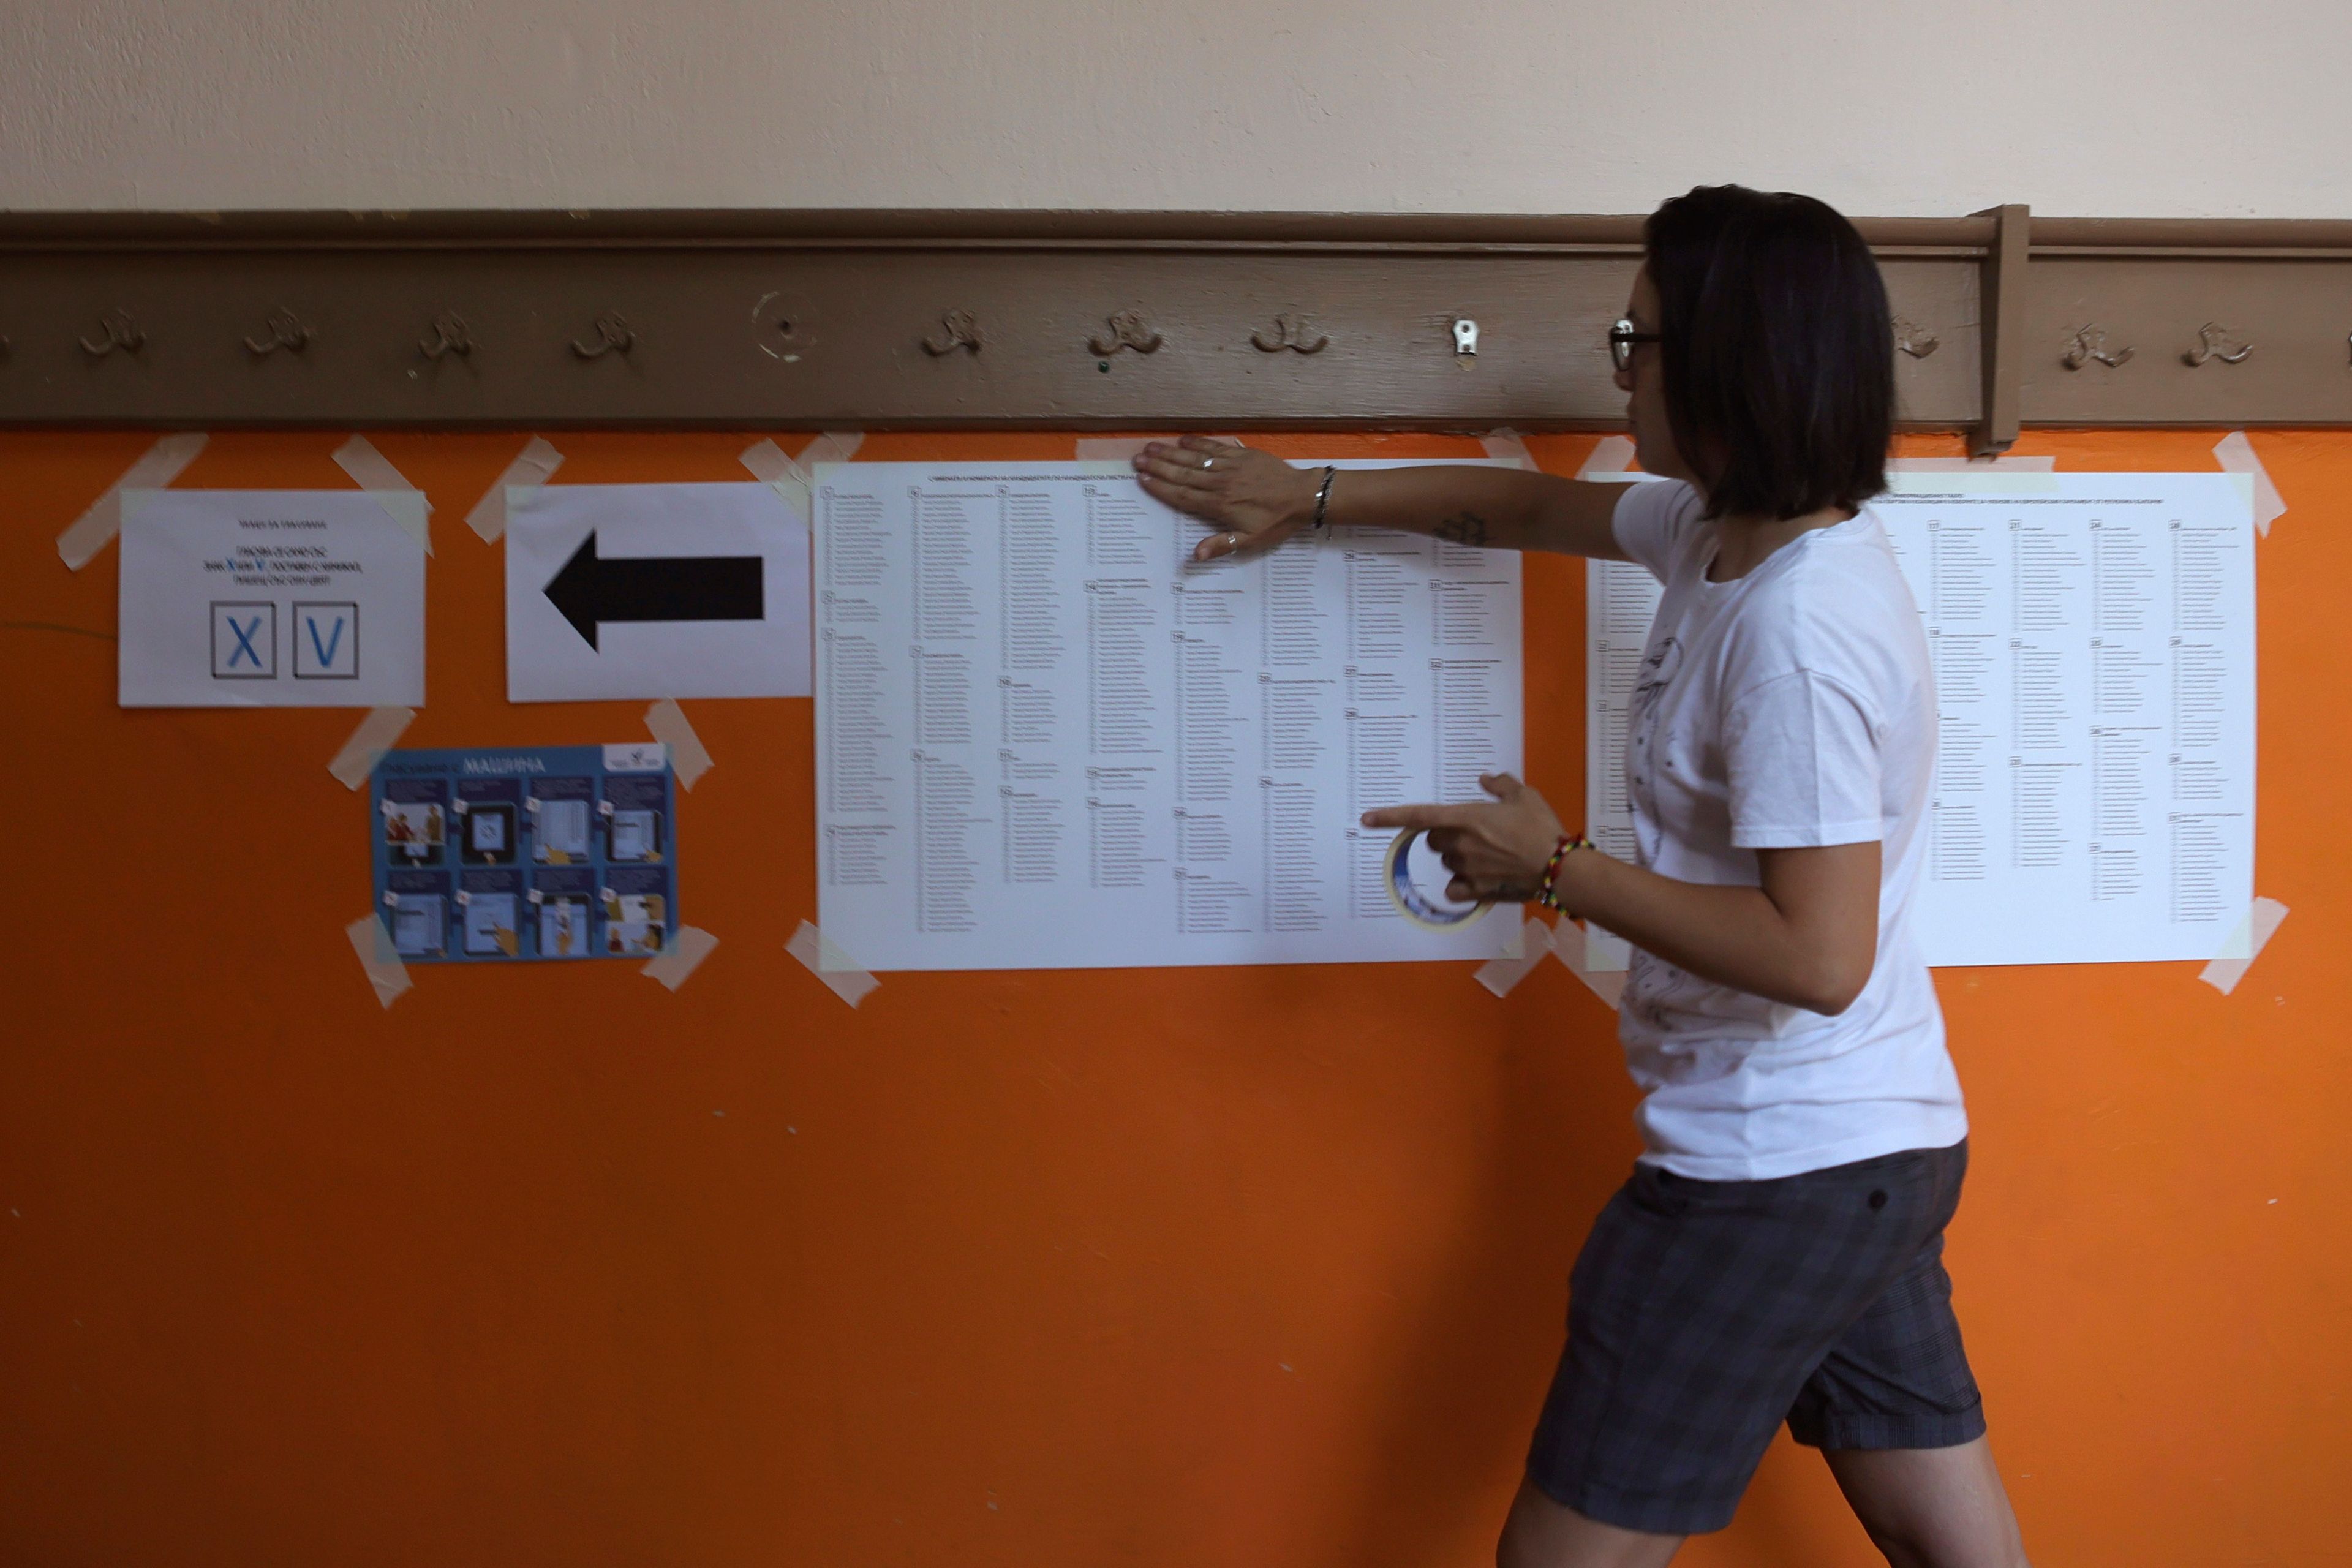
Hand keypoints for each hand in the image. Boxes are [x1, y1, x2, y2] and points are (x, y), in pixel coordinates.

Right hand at [1132, 436, 1322, 561]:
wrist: (1303, 496)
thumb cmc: (1276, 522)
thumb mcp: (1250, 542)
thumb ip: (1221, 545)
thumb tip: (1195, 555)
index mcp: (1219, 505)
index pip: (1183, 495)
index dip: (1161, 487)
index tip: (1142, 479)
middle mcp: (1220, 483)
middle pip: (1183, 474)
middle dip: (1158, 466)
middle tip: (1137, 459)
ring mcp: (1230, 466)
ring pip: (1195, 458)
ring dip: (1171, 453)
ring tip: (1151, 447)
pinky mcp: (1242, 455)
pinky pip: (1215, 447)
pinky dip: (1198, 443)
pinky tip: (1183, 440)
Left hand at [1361, 773, 1565, 902]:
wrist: (1559, 866)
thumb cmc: (1541, 828)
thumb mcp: (1524, 796)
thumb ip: (1500, 785)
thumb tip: (1485, 779)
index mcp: (1466, 818)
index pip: (1418, 816)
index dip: (1389, 817)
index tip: (1366, 819)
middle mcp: (1460, 844)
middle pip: (1434, 841)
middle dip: (1446, 836)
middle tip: (1475, 833)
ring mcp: (1466, 869)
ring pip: (1447, 863)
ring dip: (1459, 858)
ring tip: (1491, 855)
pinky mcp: (1476, 890)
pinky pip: (1454, 888)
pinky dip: (1461, 885)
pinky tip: (1479, 879)